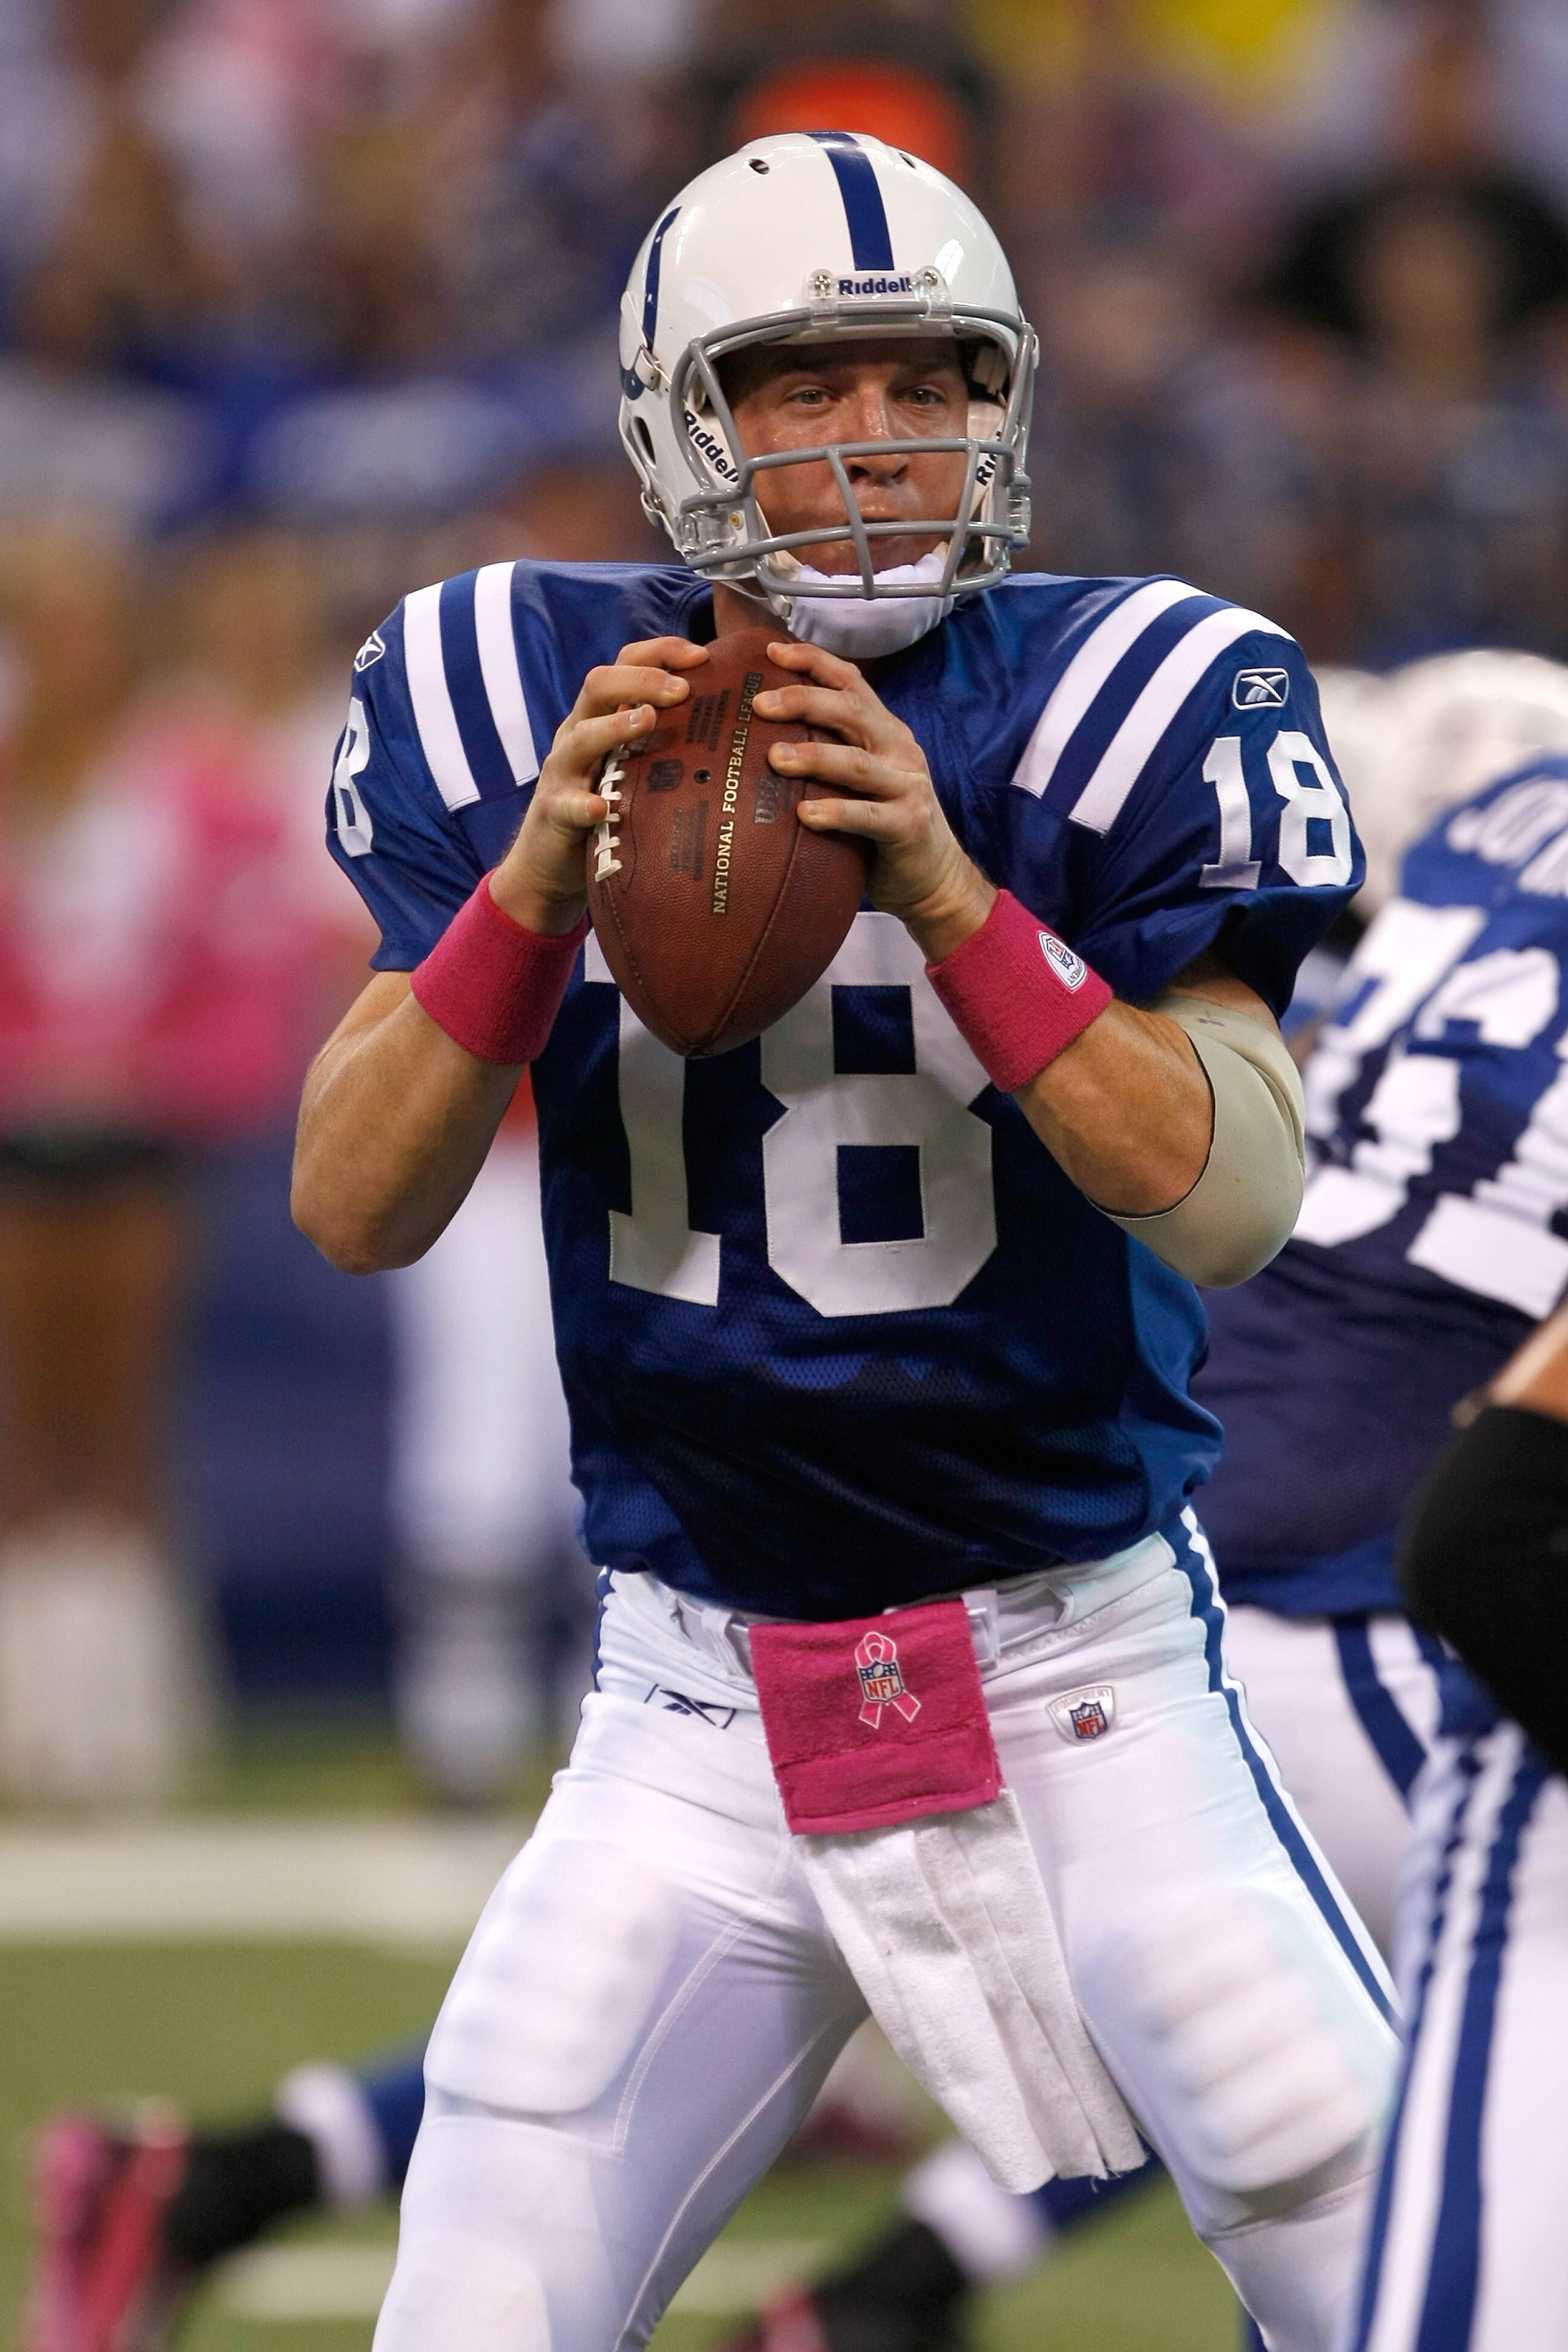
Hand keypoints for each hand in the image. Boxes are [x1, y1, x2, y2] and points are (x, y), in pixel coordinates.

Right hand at [490, 638, 707, 933]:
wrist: (552, 863)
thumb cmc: (609, 807)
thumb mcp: (636, 765)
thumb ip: (668, 741)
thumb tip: (733, 723)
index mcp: (602, 715)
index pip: (626, 663)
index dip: (661, 651)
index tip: (702, 655)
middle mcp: (578, 733)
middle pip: (599, 684)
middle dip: (642, 680)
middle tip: (682, 690)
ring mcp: (563, 771)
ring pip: (581, 736)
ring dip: (615, 727)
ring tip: (648, 721)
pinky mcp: (552, 812)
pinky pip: (565, 804)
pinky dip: (583, 804)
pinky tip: (602, 807)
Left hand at [753, 641, 993, 960]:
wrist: (934, 878)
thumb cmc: (881, 826)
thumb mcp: (858, 779)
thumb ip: (827, 752)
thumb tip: (758, 737)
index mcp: (884, 730)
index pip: (850, 681)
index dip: (813, 660)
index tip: (771, 649)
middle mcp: (898, 748)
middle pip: (851, 710)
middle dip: (804, 700)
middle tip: (759, 705)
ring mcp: (907, 785)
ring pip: (857, 762)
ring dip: (814, 756)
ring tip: (775, 758)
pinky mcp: (909, 825)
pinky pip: (868, 816)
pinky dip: (836, 812)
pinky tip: (804, 815)